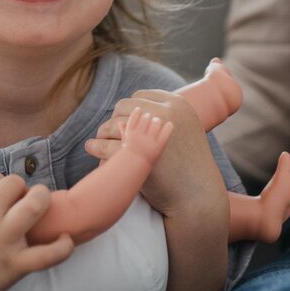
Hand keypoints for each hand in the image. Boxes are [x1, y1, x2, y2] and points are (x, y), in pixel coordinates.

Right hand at [0, 173, 75, 290]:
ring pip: (35, 204)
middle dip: (19, 190)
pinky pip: (48, 254)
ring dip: (42, 200)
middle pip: (15, 183)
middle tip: (17, 203)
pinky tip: (65, 239)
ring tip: (40, 206)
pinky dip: (62, 247)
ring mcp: (2, 240)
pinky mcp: (15, 265)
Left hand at [88, 89, 224, 219]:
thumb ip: (167, 118)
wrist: (198, 194)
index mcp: (178, 104)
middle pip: (124, 107)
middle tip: (108, 132)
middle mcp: (166, 113)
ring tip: (98, 139)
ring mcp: (152, 133)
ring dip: (103, 132)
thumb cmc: (191, 165)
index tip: (122, 120)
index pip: (140, 97)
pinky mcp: (140, 154)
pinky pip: (108, 146)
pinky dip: (97, 147)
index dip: (128, 109)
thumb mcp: (186, 131)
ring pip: (113, 124)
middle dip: (114, 119)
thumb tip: (143, 111)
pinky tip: (91, 148)